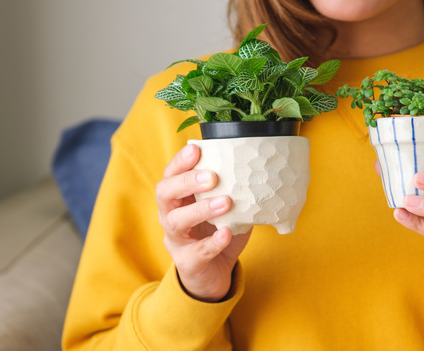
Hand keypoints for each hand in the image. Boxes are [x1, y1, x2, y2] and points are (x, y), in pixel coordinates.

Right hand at [156, 144, 250, 301]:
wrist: (214, 274)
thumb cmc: (219, 232)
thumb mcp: (226, 208)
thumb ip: (234, 190)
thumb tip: (259, 167)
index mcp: (178, 198)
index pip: (170, 174)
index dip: (180, 162)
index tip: (196, 149)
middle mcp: (170, 216)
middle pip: (164, 193)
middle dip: (186, 181)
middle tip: (212, 176)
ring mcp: (176, 241)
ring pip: (176, 221)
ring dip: (200, 209)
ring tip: (225, 202)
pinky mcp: (187, 262)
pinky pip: (196, 252)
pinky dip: (212, 242)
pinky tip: (226, 233)